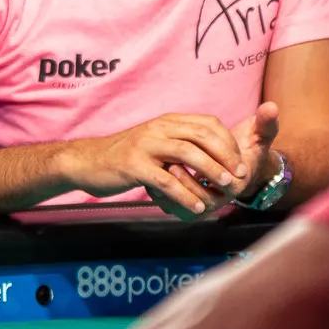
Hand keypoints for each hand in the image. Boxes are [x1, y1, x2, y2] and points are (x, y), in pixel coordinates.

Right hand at [61, 114, 248, 217]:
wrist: (88, 161)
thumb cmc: (126, 156)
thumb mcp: (155, 142)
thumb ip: (180, 143)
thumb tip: (211, 153)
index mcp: (168, 121)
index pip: (208, 123)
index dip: (228, 142)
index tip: (240, 161)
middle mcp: (159, 128)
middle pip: (202, 136)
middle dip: (226, 156)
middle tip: (240, 176)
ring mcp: (146, 146)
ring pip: (187, 154)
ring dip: (211, 172)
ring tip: (226, 189)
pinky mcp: (134, 166)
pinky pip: (166, 180)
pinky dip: (185, 194)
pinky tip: (197, 206)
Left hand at [150, 102, 281, 220]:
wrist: (242, 165)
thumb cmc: (250, 148)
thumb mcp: (260, 135)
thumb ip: (266, 123)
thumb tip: (271, 107)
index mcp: (238, 181)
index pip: (218, 183)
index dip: (200, 169)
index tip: (182, 153)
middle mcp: (225, 197)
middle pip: (201, 199)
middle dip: (184, 183)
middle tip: (168, 165)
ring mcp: (210, 205)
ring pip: (189, 206)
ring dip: (174, 191)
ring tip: (162, 172)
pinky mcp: (197, 207)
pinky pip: (180, 209)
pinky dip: (167, 198)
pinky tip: (156, 183)